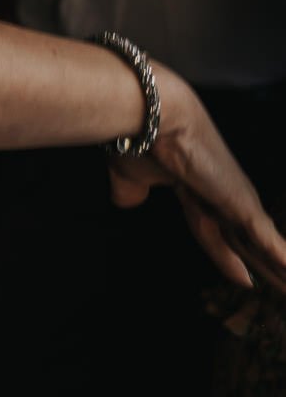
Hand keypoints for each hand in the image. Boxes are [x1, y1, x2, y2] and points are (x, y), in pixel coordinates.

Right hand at [109, 75, 285, 291]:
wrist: (156, 117)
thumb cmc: (139, 140)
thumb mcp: (129, 177)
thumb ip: (130, 193)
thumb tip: (126, 202)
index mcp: (196, 191)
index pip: (216, 233)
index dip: (228, 257)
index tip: (246, 279)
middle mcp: (222, 197)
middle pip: (248, 243)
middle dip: (267, 267)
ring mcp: (236, 201)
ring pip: (265, 246)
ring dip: (281, 269)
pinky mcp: (243, 206)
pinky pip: (267, 242)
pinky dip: (281, 257)